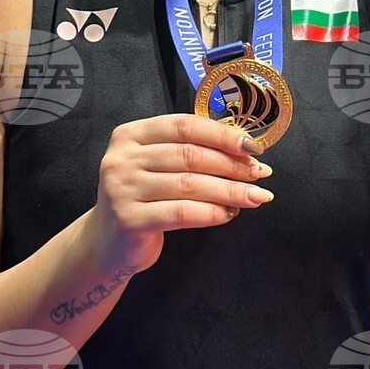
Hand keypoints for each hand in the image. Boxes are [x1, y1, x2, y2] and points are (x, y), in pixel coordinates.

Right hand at [87, 114, 274, 274]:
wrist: (108, 242)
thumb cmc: (143, 198)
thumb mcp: (157, 165)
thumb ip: (189, 150)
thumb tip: (244, 148)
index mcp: (131, 134)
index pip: (184, 126)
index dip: (222, 135)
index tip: (253, 147)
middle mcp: (122, 158)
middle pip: (190, 155)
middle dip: (232, 165)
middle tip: (261, 173)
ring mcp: (122, 189)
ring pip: (190, 185)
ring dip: (230, 190)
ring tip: (257, 196)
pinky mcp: (130, 220)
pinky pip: (182, 213)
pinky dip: (212, 212)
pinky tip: (230, 214)